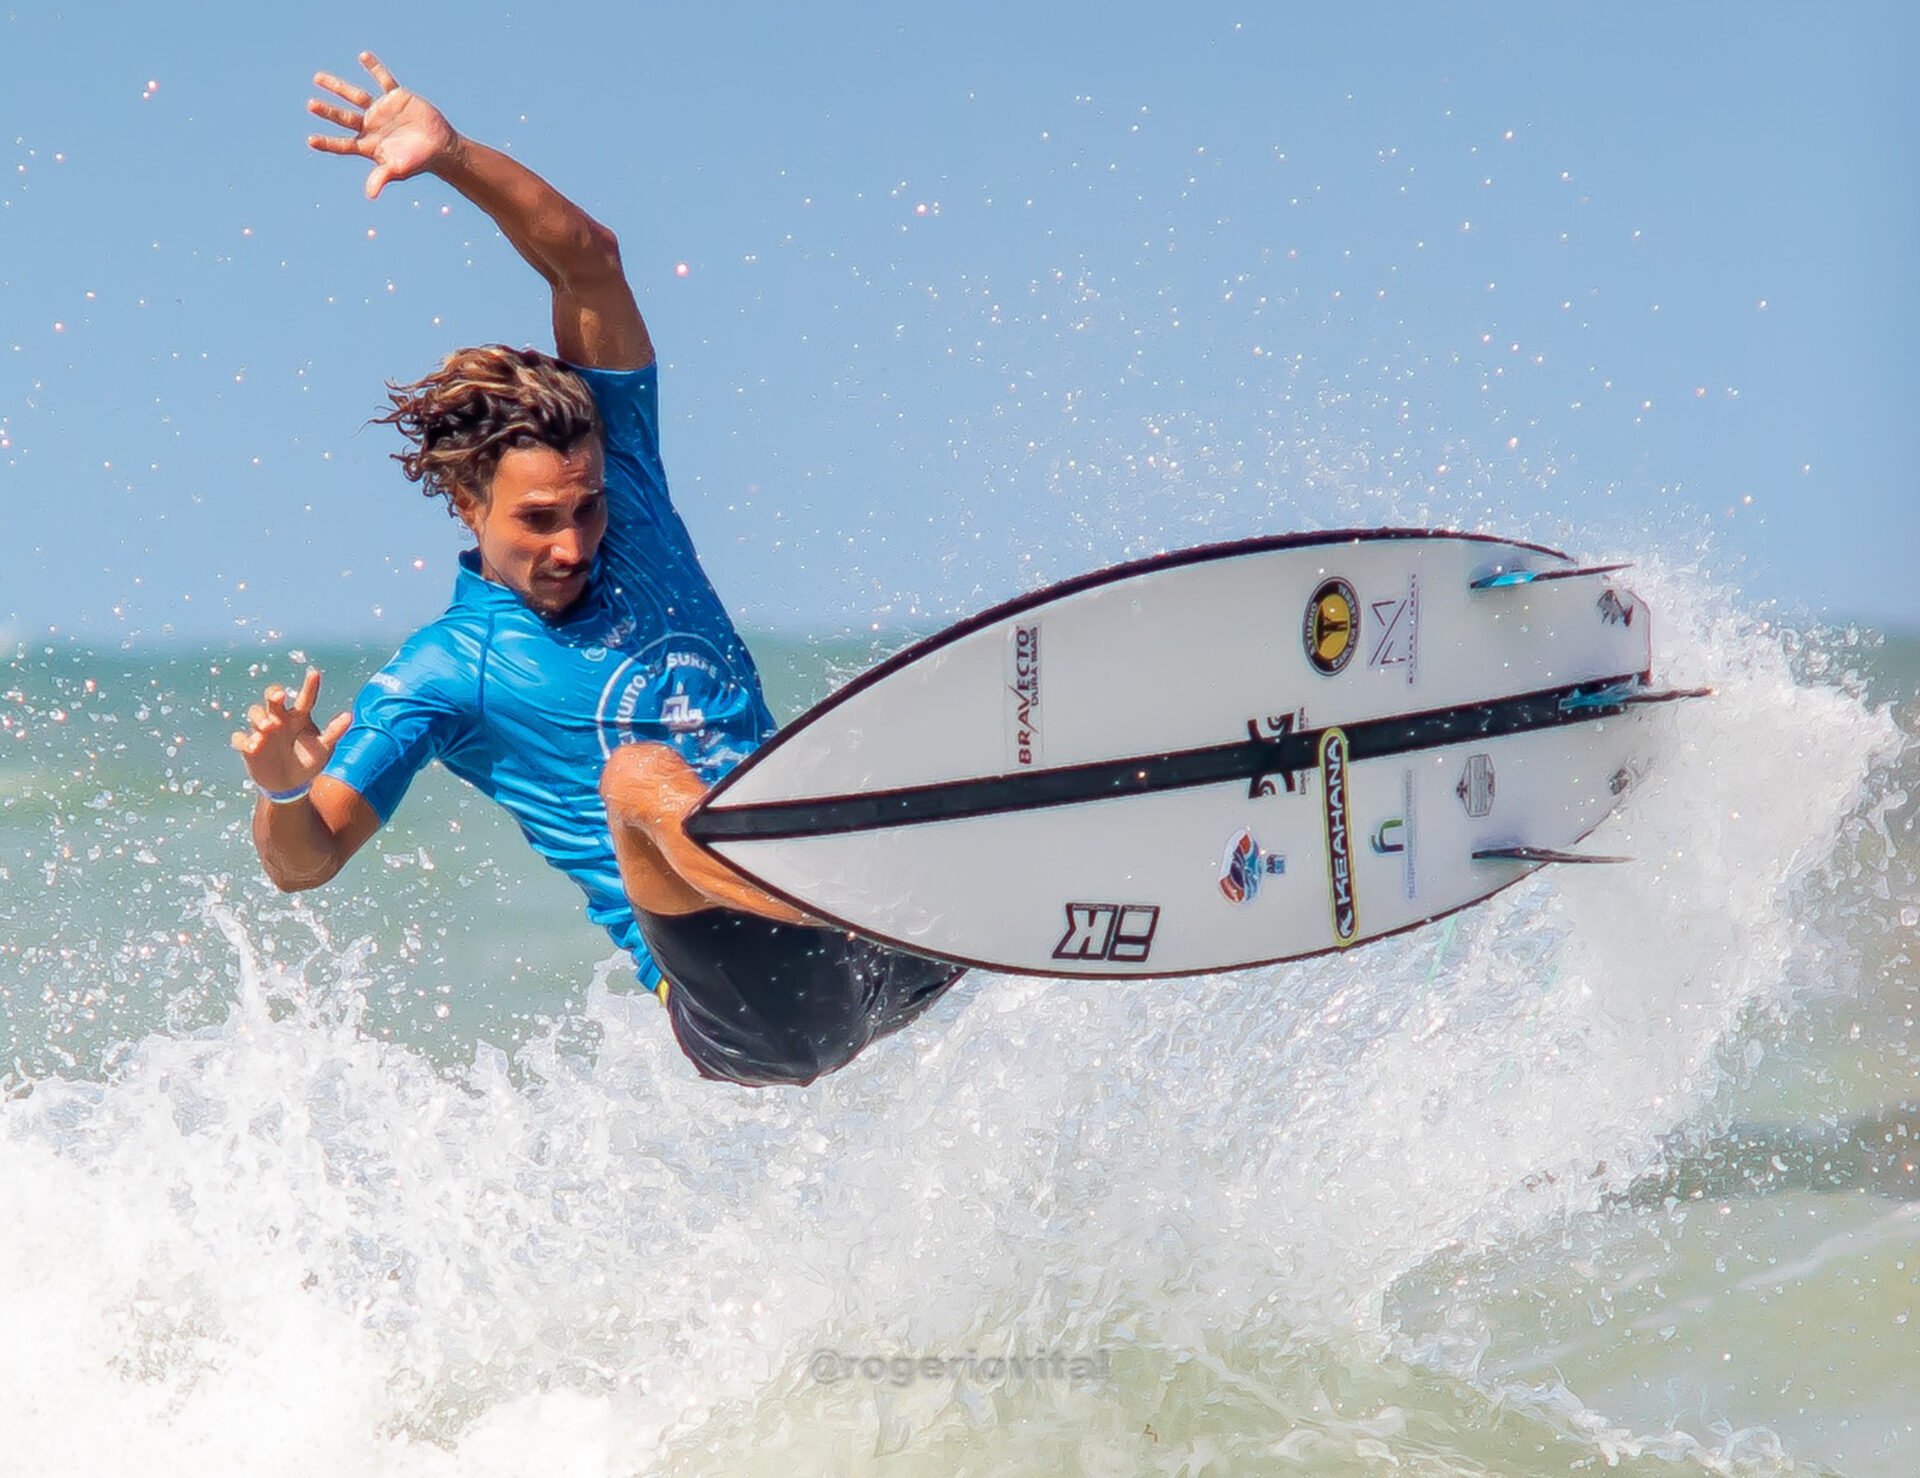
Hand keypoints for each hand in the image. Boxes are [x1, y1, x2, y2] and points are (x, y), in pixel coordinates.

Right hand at [231, 669, 351, 793]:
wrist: (290, 785)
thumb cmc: (308, 761)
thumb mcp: (323, 749)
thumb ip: (334, 732)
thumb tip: (349, 716)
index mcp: (299, 719)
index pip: (305, 700)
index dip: (310, 686)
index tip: (314, 673)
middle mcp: (280, 720)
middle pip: (273, 698)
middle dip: (274, 694)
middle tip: (279, 696)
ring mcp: (263, 732)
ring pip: (255, 713)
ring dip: (259, 717)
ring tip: (267, 727)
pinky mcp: (249, 747)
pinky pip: (240, 738)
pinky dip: (244, 740)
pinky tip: (253, 746)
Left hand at [307, 51, 458, 199]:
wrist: (441, 148)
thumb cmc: (419, 162)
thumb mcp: (399, 170)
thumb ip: (382, 178)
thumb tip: (370, 195)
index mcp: (369, 145)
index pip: (343, 144)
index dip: (327, 143)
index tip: (310, 140)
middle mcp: (371, 126)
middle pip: (344, 118)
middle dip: (328, 112)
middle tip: (311, 105)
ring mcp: (382, 111)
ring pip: (355, 96)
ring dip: (337, 87)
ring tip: (317, 78)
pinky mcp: (396, 98)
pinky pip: (383, 80)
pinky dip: (374, 68)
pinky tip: (363, 56)